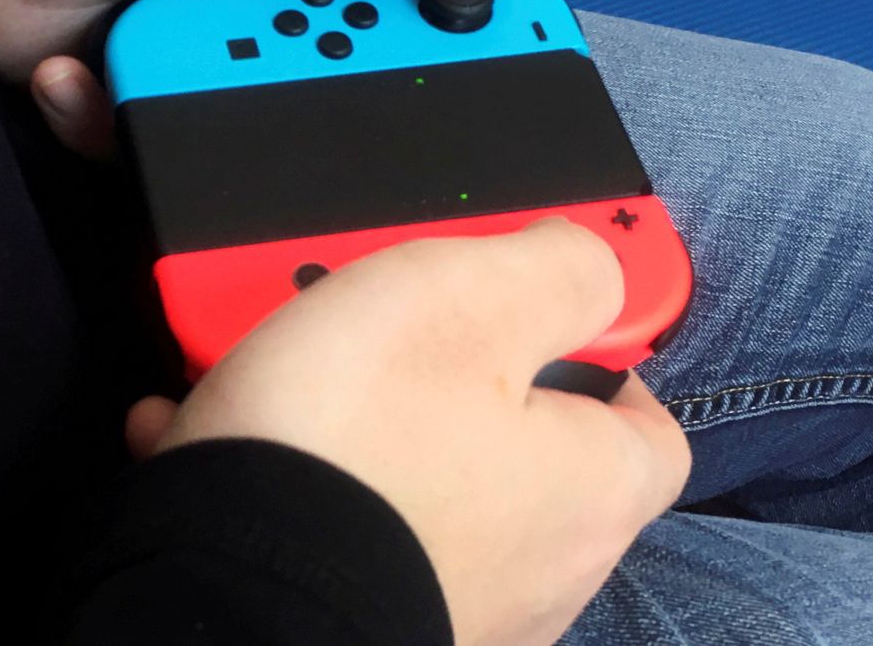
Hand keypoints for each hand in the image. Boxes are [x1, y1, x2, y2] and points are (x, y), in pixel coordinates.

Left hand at [0, 0, 526, 154]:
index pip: (425, 25)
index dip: (464, 78)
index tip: (498, 145)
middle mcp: (271, 25)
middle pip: (342, 116)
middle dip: (328, 141)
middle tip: (317, 164)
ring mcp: (194, 75)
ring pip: (244, 156)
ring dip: (203, 133)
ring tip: (156, 85)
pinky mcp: (123, 117)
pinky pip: (147, 164)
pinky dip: (109, 132)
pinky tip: (72, 82)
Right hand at [126, 219, 690, 645]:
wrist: (223, 582)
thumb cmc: (353, 444)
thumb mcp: (471, 295)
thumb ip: (560, 268)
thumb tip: (594, 263)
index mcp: (590, 489)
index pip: (649, 425)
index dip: (598, 352)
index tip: (533, 309)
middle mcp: (539, 569)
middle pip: (520, 447)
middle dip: (446, 373)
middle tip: (377, 324)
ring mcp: (454, 603)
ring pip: (421, 480)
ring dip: (362, 426)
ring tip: (280, 378)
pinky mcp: (366, 616)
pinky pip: (350, 527)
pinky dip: (306, 481)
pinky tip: (233, 443)